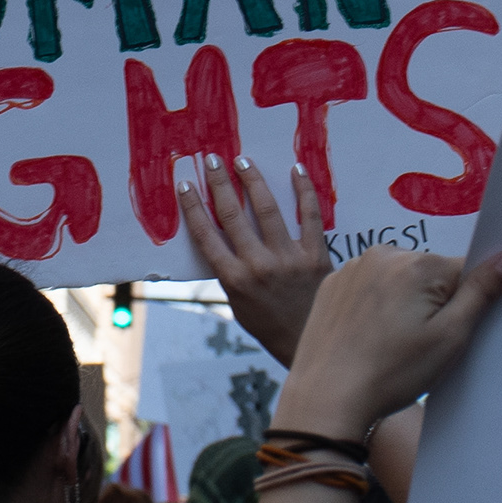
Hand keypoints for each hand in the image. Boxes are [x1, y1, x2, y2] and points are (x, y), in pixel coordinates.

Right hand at [178, 153, 333, 365]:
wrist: (312, 342)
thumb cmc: (271, 326)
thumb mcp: (239, 306)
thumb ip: (231, 273)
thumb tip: (220, 240)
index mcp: (235, 280)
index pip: (206, 235)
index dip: (193, 207)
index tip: (186, 184)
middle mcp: (259, 266)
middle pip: (232, 215)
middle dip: (219, 183)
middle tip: (212, 160)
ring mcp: (288, 259)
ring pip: (267, 209)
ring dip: (253, 180)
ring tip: (243, 160)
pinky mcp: (315, 255)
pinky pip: (309, 215)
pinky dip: (303, 190)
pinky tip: (296, 169)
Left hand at [276, 248, 501, 437]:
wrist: (327, 397)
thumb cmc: (392, 372)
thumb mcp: (449, 337)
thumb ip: (482, 292)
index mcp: (420, 264)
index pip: (465, 271)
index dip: (465, 304)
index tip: (451, 333)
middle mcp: (386, 253)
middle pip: (431, 273)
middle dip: (434, 302)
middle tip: (419, 345)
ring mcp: (354, 266)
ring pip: (399, 278)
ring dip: (404, 302)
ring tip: (391, 344)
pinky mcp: (332, 283)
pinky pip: (368, 285)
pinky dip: (375, 305)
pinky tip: (368, 337)